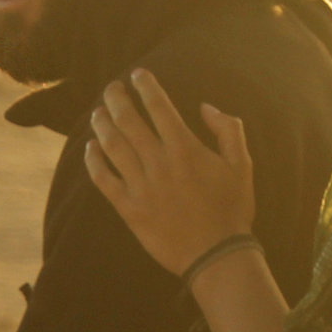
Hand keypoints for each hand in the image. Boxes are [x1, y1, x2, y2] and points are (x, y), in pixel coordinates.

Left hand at [83, 68, 255, 276]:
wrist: (216, 255)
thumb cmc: (233, 209)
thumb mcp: (242, 165)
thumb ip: (228, 130)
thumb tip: (206, 107)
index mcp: (185, 149)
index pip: (159, 107)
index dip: (146, 86)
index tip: (138, 75)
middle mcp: (159, 163)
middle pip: (129, 120)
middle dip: (116, 99)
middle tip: (111, 88)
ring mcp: (142, 186)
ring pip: (112, 145)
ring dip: (102, 124)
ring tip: (97, 112)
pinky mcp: (129, 209)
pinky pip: (103, 179)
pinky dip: (93, 161)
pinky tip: (90, 149)